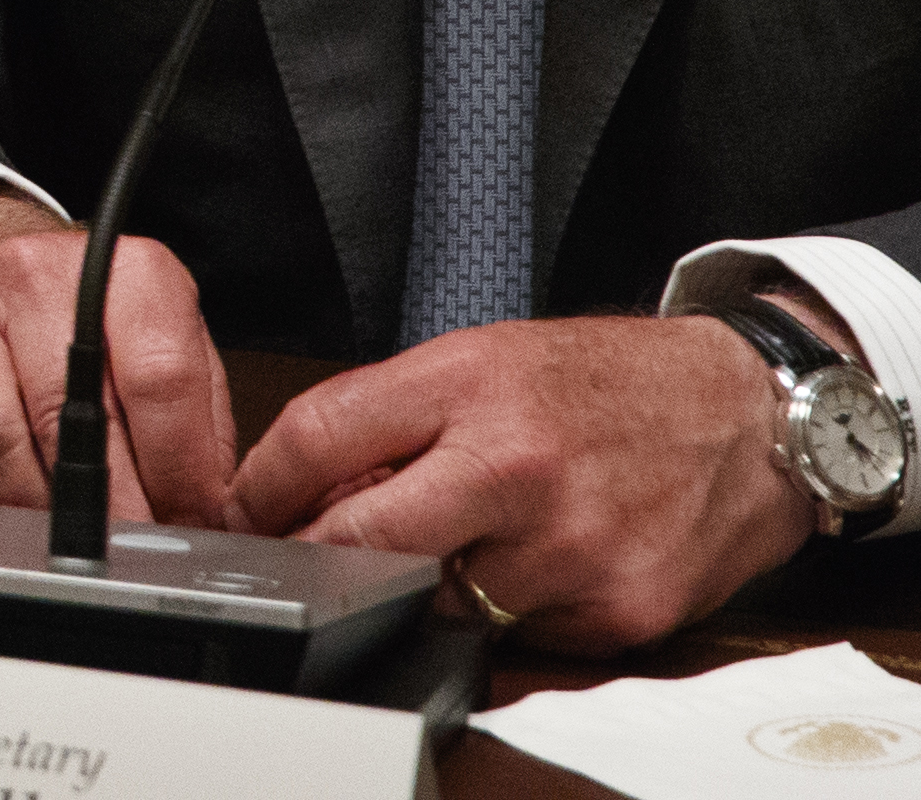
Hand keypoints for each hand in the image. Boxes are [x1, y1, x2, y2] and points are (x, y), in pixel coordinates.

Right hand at [0, 187, 240, 526]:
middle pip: (65, 415)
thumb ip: (196, 427)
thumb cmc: (87, 325)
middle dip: (105, 508)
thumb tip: (210, 518)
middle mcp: (31, 275)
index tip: (186, 521)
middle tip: (125, 550)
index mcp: (121, 270)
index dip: (177, 470)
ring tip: (58, 538)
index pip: (157, 378)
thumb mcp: (167, 350)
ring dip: (27, 510)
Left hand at [235, 313, 813, 651]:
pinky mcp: (616, 611)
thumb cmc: (606, 383)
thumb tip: (301, 489)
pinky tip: (535, 565)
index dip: (262, 483)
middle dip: (322, 552)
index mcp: (470, 385)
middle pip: (362, 537)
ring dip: (423, 584)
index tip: (247, 507)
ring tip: (459, 543)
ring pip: (437, 599)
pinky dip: (507, 609)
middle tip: (310, 553)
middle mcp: (517, 467)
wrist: (747, 415)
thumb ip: (393, 417)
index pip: (319, 435)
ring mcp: (570, 548)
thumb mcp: (483, 359)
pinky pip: (520, 634)